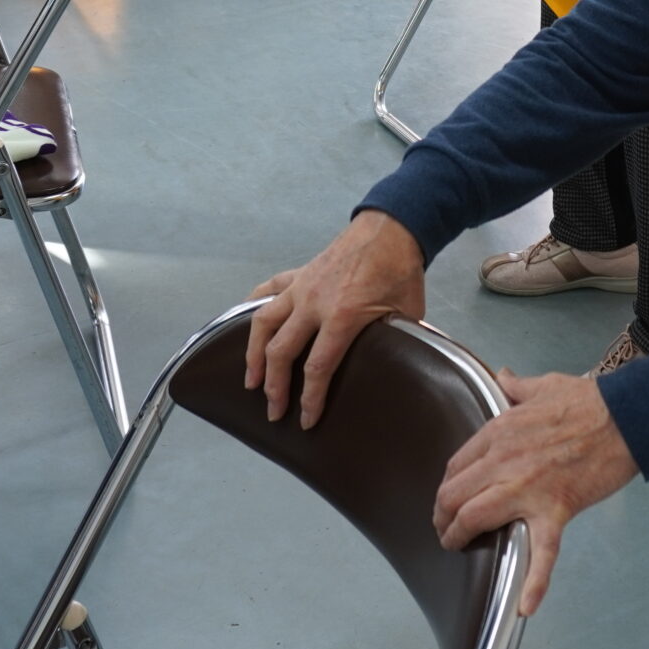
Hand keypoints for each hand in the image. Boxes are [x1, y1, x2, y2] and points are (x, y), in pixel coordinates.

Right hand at [243, 212, 427, 427]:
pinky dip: (252, 306)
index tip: (306, 420)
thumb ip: (392, 342)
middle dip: (274, 387)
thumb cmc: (401, 272)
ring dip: (253, 354)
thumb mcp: (405, 314)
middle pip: (281, 352)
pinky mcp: (298, 274)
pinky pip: (267, 290)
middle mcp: (314, 303)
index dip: (310, 399)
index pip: (317, 367)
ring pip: (263, 323)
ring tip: (250, 379)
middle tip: (273, 410)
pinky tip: (243, 324)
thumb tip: (392, 369)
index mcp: (343, 317)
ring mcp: (302, 287)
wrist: (391, 229)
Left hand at [435, 371, 638, 614]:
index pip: (457, 465)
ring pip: (475, 517)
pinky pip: (542, 552)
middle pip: (455, 494)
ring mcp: (527, 488)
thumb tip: (503, 376)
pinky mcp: (555, 509)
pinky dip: (534, 582)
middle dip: (443, 516)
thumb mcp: (545, 385)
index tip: (450, 497)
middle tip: (446, 529)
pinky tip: (525, 605)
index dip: (448, 487)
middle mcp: (504, 461)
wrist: (625, 417)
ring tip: (460, 546)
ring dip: (460, 536)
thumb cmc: (589, 401)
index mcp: (499, 432)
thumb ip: (517, 386)